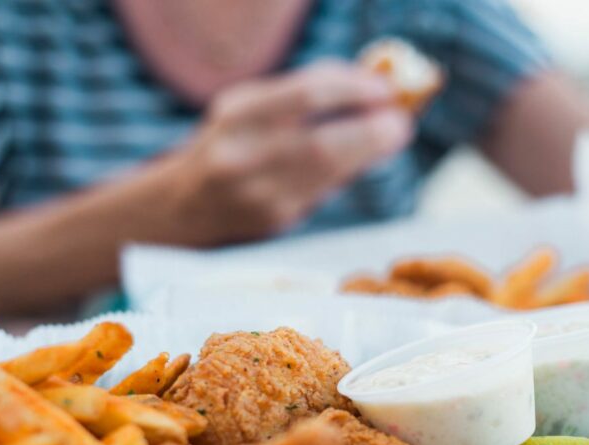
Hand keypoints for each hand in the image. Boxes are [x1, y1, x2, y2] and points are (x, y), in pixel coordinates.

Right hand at [161, 61, 412, 245]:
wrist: (188, 204)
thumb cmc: (232, 143)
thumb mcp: (252, 106)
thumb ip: (304, 90)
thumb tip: (370, 80)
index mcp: (237, 115)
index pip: (306, 96)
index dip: (354, 91)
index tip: (384, 89)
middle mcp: (242, 157)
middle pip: (323, 144)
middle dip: (371, 131)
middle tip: (400, 120)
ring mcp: (259, 194)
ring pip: (329, 172)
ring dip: (370, 151)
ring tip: (391, 135)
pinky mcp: (276, 220)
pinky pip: (325, 190)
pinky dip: (350, 170)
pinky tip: (362, 158)